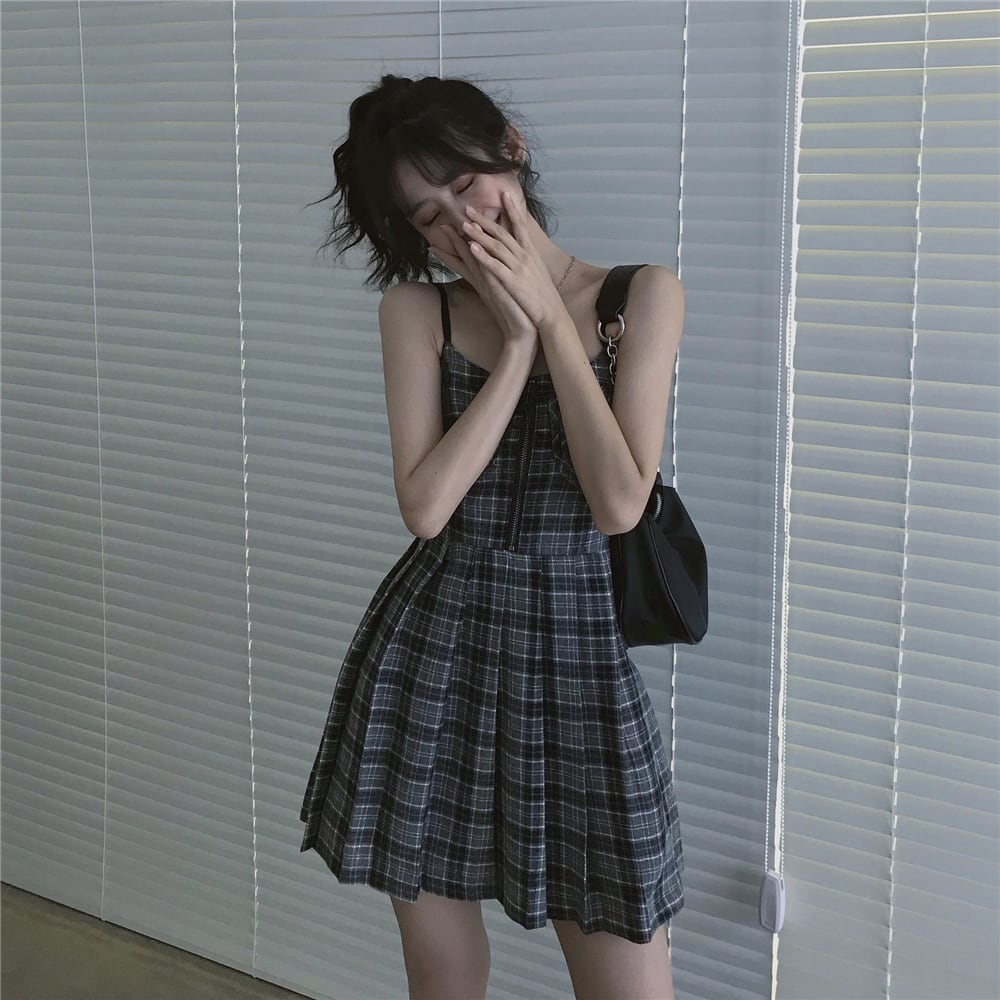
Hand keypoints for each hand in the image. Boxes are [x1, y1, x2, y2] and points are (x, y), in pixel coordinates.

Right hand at [428, 222, 535, 345]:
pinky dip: (481, 258)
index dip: (457, 245)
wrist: (521, 333)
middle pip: (467, 256)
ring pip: (474, 260)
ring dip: (465, 244)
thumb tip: (493, 268)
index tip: (447, 230)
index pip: (467, 259)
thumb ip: (496, 279)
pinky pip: (487, 269)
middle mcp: (484, 280)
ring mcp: (489, 283)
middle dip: (455, 240)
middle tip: (443, 224)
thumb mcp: (503, 291)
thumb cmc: (516, 312)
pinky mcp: (498, 288)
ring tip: (456, 228)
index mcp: (485, 279)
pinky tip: (474, 246)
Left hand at [457, 191, 568, 333]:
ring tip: (464, 224)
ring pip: (496, 246)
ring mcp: (519, 268)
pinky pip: (495, 266)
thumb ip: (529, 259)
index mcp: (531, 253)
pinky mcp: (513, 282)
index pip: (520, 226)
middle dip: (485, 220)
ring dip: (480, 234)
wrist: (552, 315)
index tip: (503, 194)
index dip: (512, 209)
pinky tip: (472, 247)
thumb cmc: (544, 296)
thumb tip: (524, 249)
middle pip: (502, 233)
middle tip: (468, 208)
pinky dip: (484, 256)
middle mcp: (525, 256)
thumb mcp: (538, 272)